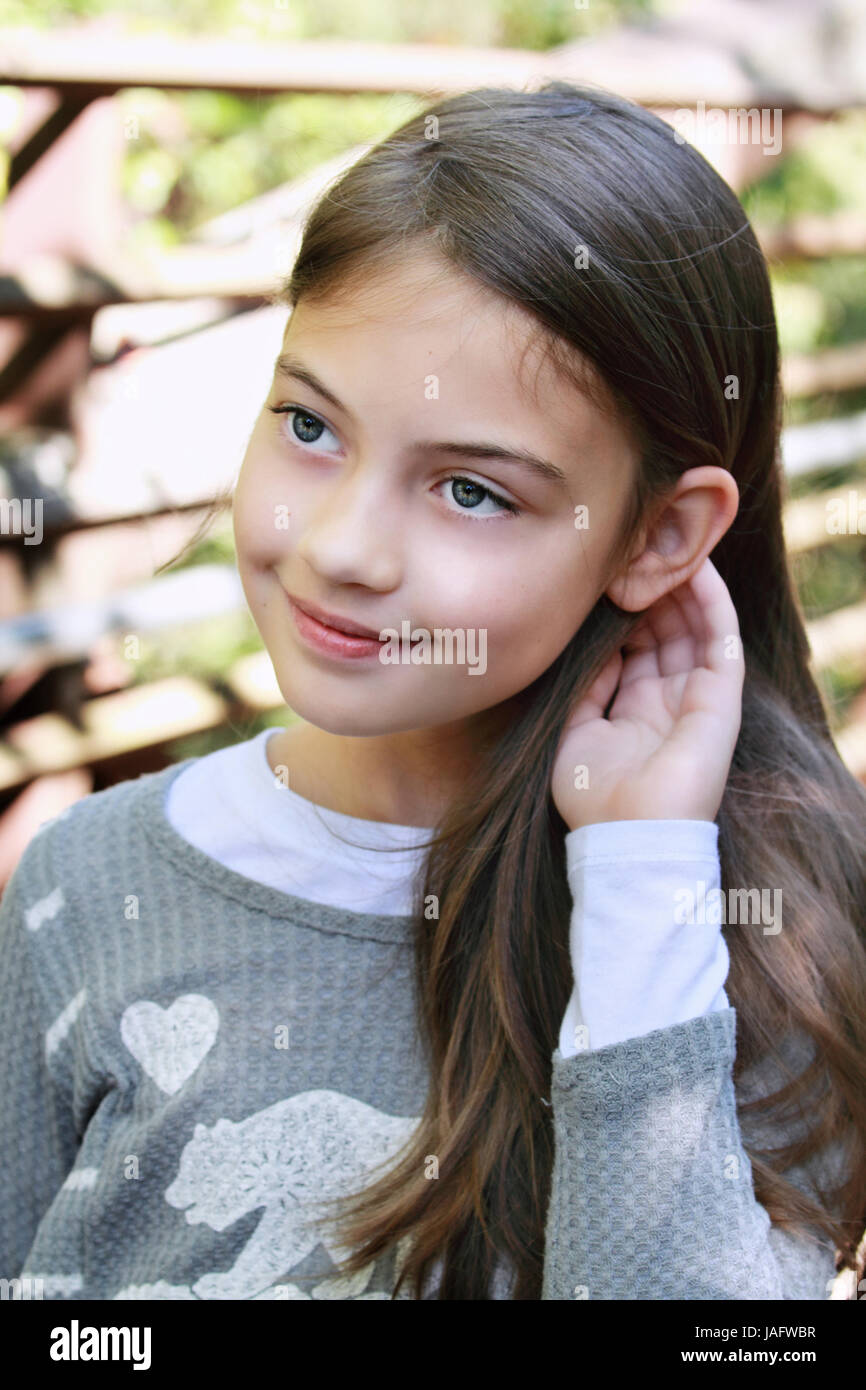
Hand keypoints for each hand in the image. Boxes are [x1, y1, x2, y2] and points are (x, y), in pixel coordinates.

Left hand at [550, 556, 744, 831]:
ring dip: (681, 587)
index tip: (606, 575)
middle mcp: (669, 702)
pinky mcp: (722, 699)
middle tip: (634, 548)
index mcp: (636, 713)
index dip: (625, 611)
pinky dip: (711, 602)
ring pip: (696, 627)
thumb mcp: (574, 732)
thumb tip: (585, 644)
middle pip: (667, 632)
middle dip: (652, 591)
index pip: (636, 648)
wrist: (628, 838)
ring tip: (663, 544)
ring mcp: (698, 699)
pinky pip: (720, 639)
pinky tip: (695, 569)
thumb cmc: (594, 798)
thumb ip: (584, 688)